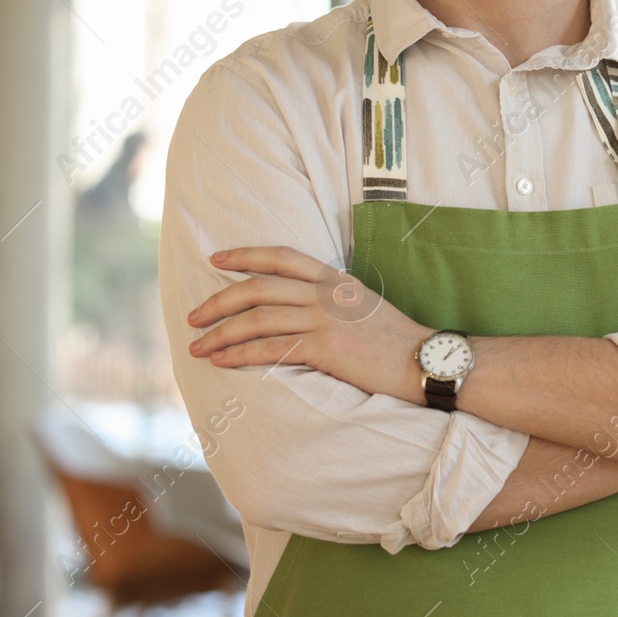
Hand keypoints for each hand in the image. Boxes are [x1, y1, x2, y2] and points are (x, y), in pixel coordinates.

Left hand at [186, 246, 430, 403]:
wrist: (423, 361)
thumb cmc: (395, 340)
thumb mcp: (363, 305)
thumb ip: (332, 299)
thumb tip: (299, 306)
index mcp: (335, 279)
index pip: (281, 257)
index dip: (245, 255)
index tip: (217, 259)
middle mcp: (326, 293)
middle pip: (258, 288)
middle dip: (219, 301)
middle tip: (193, 317)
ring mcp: (325, 319)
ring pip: (257, 319)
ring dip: (221, 333)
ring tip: (198, 346)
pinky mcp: (325, 347)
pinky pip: (270, 348)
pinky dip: (240, 354)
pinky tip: (221, 361)